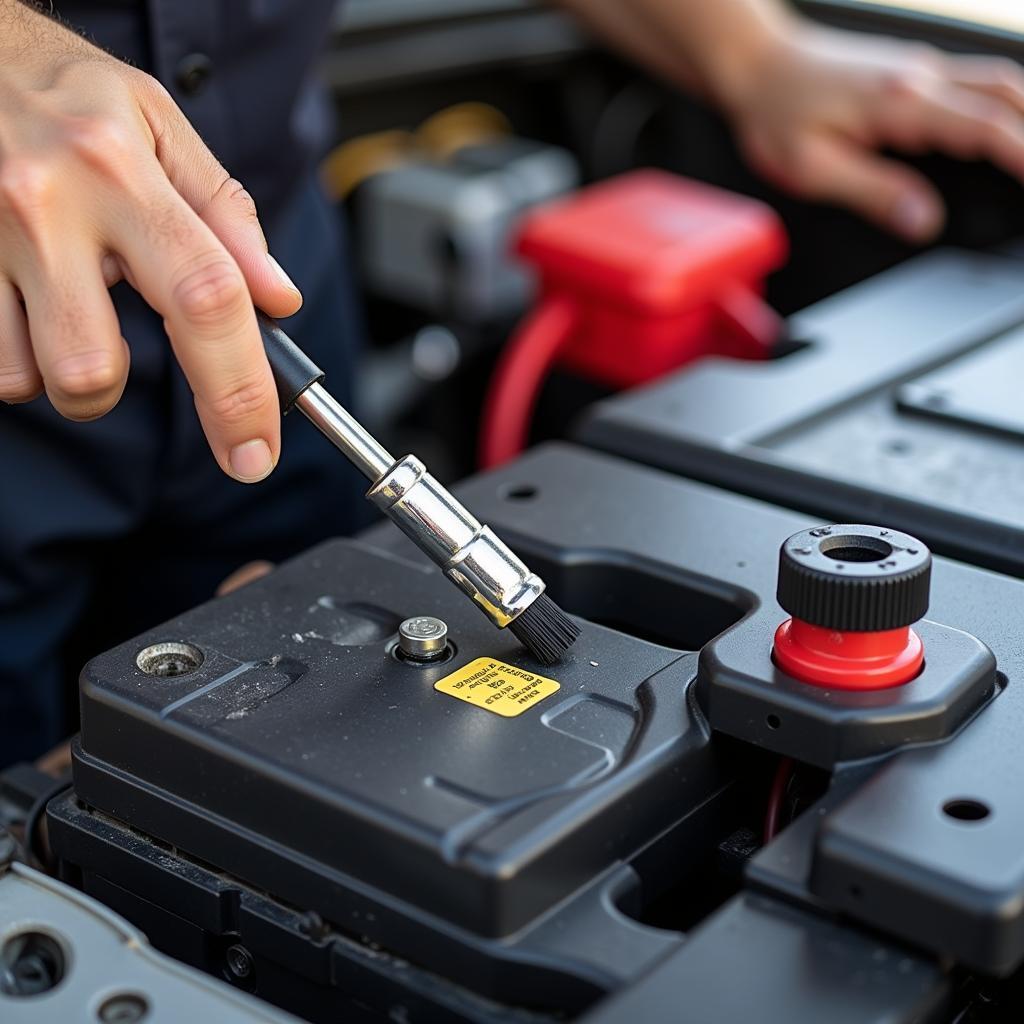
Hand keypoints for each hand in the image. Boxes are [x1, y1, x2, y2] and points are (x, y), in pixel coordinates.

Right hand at [0, 3, 301, 480]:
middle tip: (123, 349)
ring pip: (33, 377)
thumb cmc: (70, 96)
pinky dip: (19, 353)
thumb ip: (227, 217)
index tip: (256, 451)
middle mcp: (45, 206)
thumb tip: (279, 301)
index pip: (206, 301)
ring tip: (67, 306)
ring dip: (64, 371)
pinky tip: (29, 299)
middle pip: (93, 368)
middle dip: (117, 392)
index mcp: (121, 172)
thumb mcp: (163, 129)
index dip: (239, 392)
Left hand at [723, 24, 1023, 241]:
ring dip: (1023, 113)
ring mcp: (919, 69)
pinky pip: (972, 82)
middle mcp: (919, 76)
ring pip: (995, 81)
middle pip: (1006, 92)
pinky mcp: (911, 72)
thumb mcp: (814, 168)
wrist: (757, 64)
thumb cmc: (776, 112)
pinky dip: (999, 105)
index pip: (983, 126)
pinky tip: (1001, 129)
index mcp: (899, 102)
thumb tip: (923, 220)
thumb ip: (874, 193)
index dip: (1021, 154)